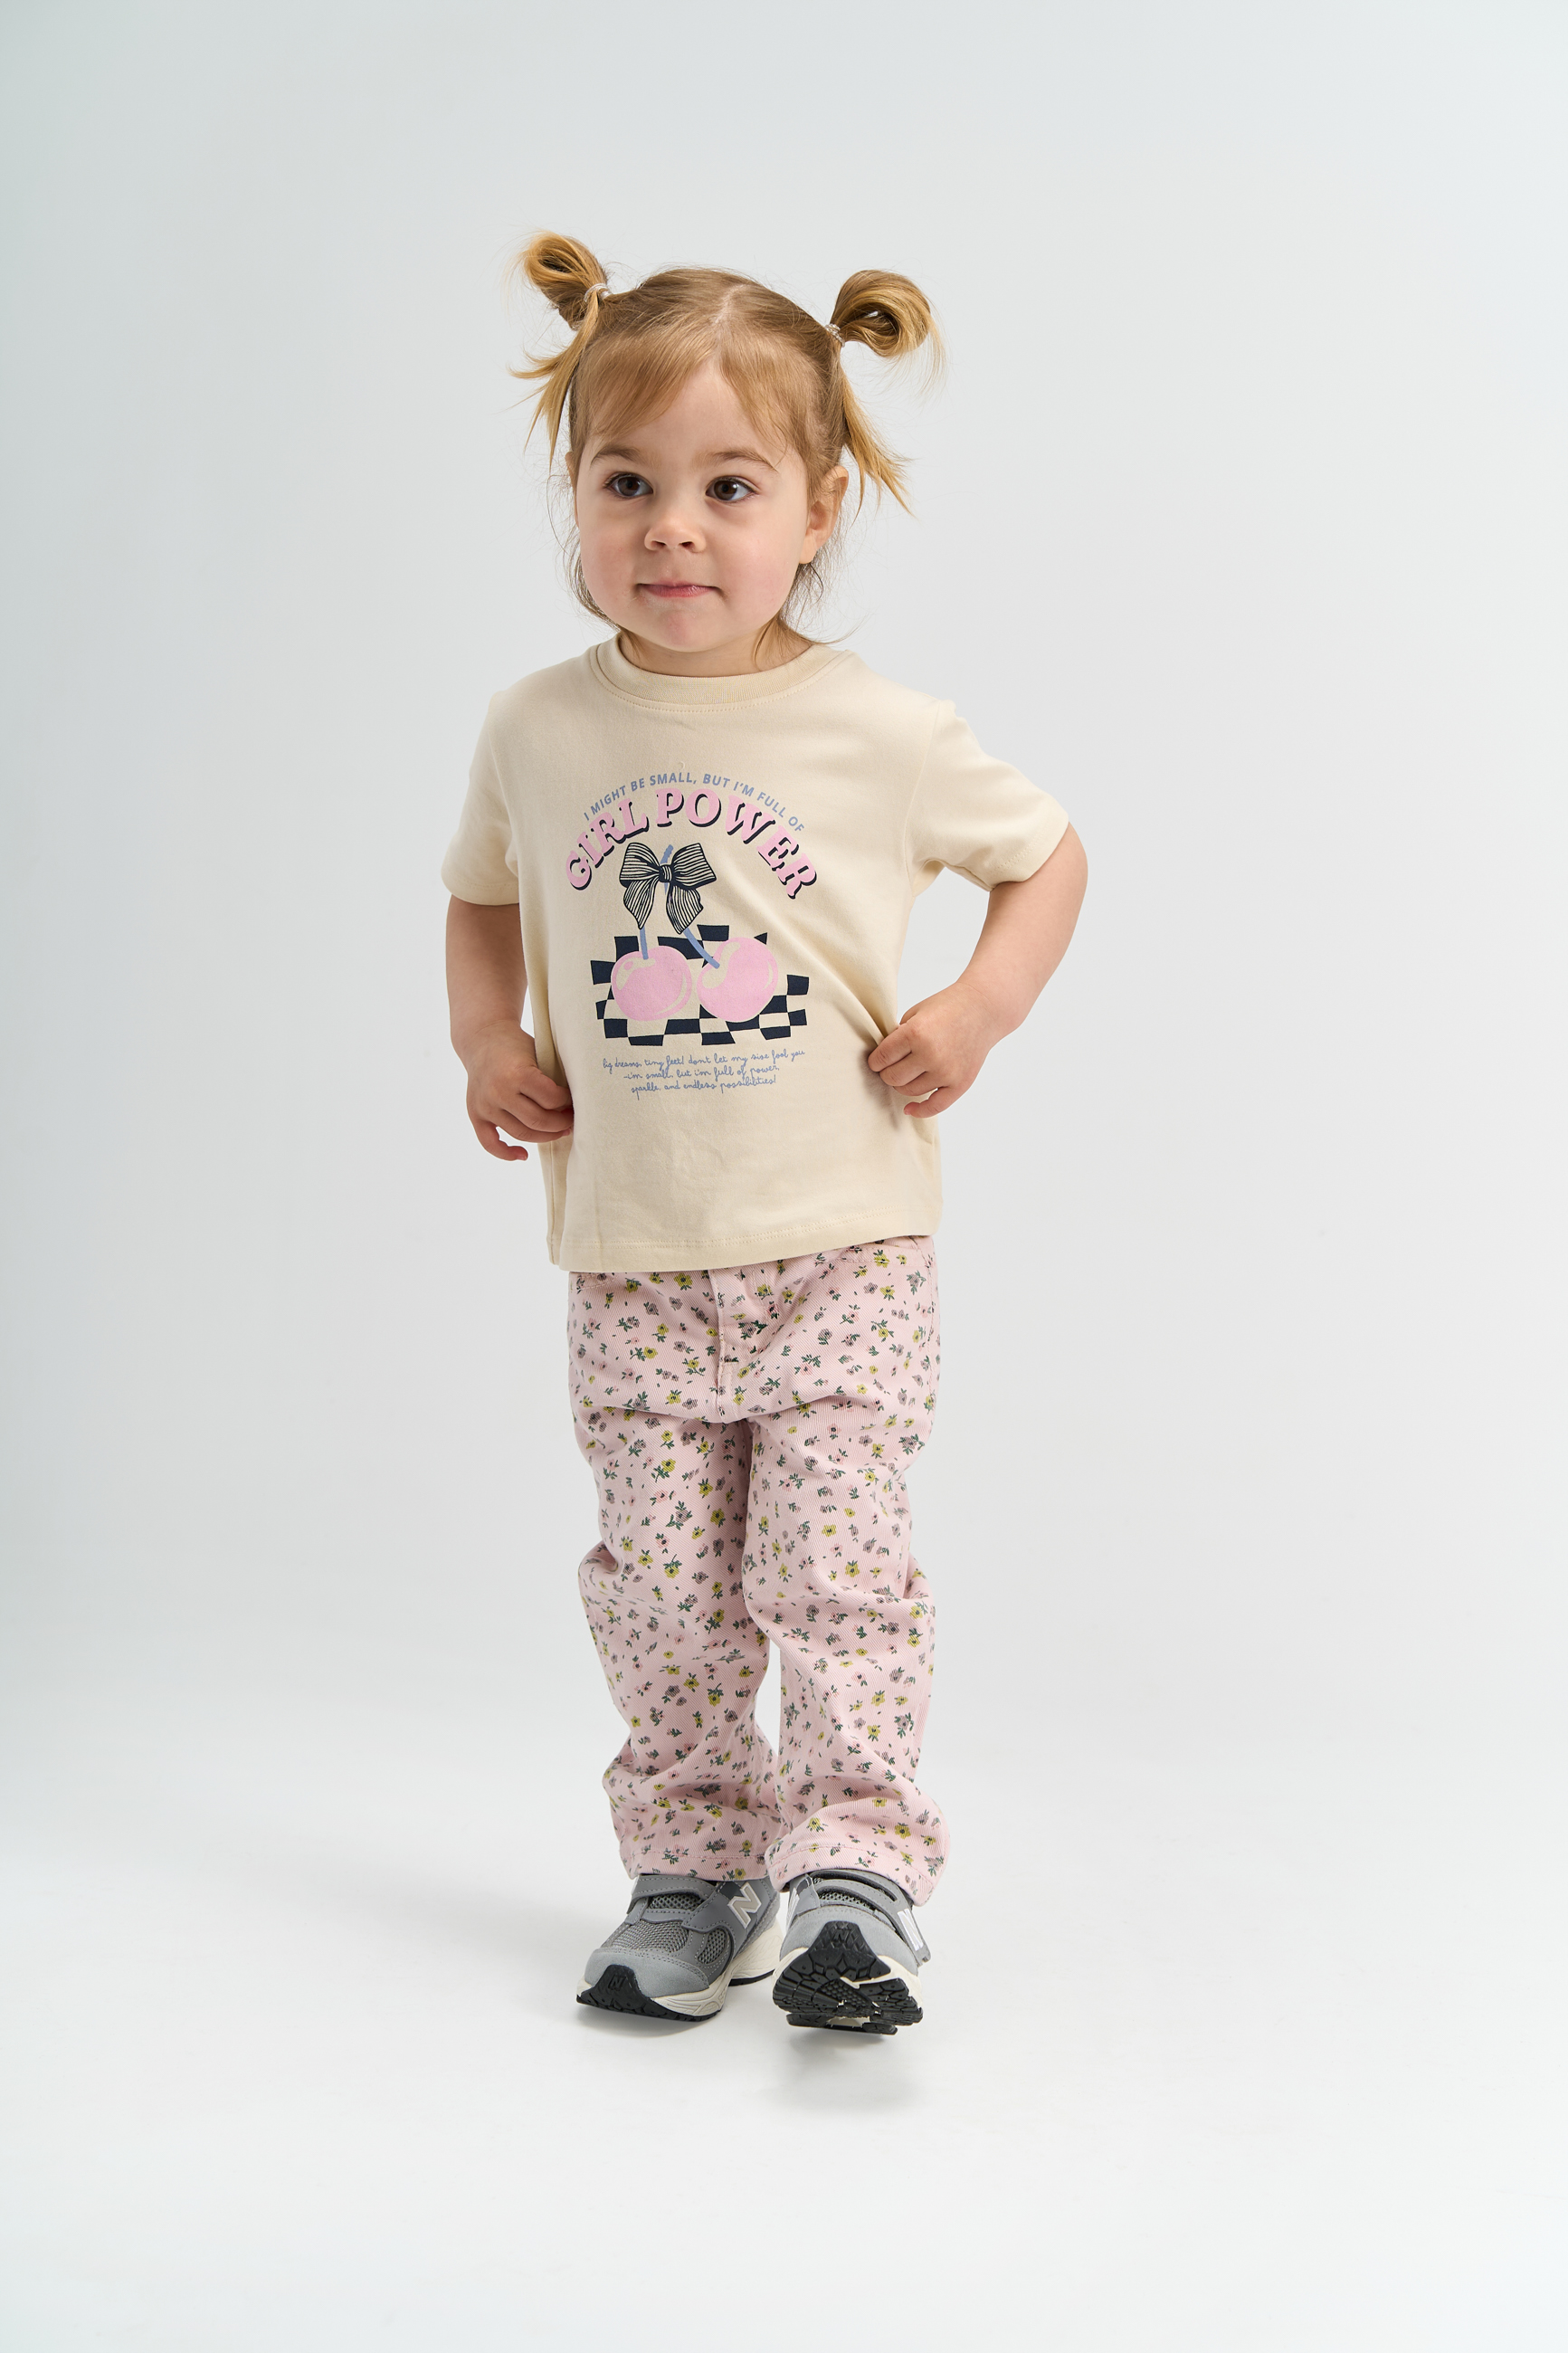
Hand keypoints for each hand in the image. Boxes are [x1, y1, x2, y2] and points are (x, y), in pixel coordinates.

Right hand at [462, 1023, 573, 1160]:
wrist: (482, 1039)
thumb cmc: (516, 1045)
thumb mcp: (538, 1053)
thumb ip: (551, 1078)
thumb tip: (574, 1105)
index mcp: (517, 1073)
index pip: (552, 1100)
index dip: (568, 1102)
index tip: (574, 1100)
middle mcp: (499, 1091)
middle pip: (538, 1121)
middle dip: (560, 1123)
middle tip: (571, 1119)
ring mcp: (485, 1105)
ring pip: (520, 1134)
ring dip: (543, 1137)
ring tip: (558, 1131)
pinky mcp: (475, 1113)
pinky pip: (489, 1143)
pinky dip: (506, 1153)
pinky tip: (523, 1155)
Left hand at [866, 980, 1005, 1116]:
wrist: (983, 1009)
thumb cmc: (947, 1007)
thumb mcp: (915, 1014)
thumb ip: (898, 1037)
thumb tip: (884, 1061)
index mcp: (915, 1033)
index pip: (881, 1058)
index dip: (875, 1061)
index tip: (876, 1061)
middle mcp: (930, 1055)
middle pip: (892, 1078)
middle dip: (887, 1072)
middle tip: (892, 1066)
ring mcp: (946, 1072)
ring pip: (909, 1091)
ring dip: (902, 1085)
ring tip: (906, 1073)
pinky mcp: (960, 1083)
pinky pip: (935, 1106)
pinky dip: (919, 1110)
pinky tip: (909, 1109)